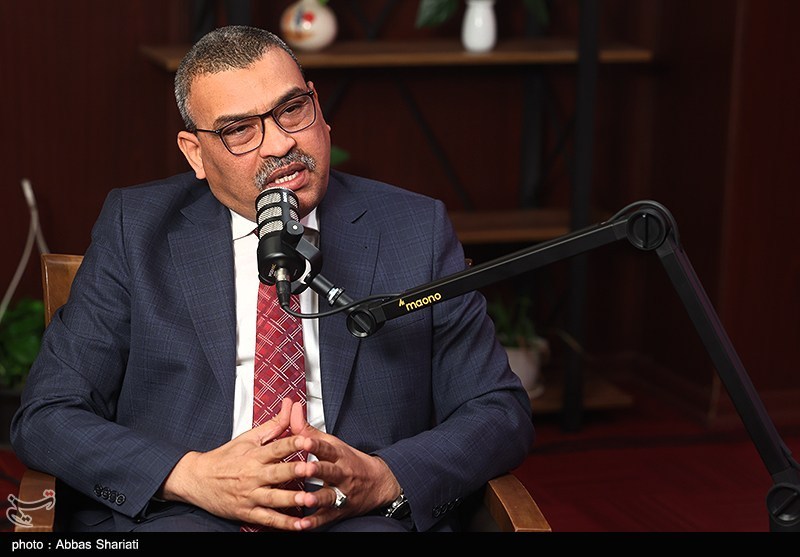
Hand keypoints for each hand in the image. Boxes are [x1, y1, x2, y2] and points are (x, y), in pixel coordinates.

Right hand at [159, 397, 311, 530]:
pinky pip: (268, 519)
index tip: (307, 440)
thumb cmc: (224, 458)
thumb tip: (290, 404)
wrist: (196, 480)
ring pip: (274, 498)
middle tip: (311, 469)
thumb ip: (274, 424)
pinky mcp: (248, 512)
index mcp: (254, 455)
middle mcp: (252, 476)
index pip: (276, 447)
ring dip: (292, 499)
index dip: (292, 443)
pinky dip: (284, 524)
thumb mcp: (248, 438)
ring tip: (309, 500)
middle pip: (276, 473)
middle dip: (294, 471)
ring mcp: (250, 495)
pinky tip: (300, 525)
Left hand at [287, 402, 401, 529]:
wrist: (379, 483)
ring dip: (317, 498)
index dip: (315, 444)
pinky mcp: (340, 510)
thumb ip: (308, 429)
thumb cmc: (350, 461)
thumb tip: (292, 409)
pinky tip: (303, 524)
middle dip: (318, 470)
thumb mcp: (332, 443)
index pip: (327, 448)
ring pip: (329, 496)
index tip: (304, 441)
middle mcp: (342, 473)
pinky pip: (326, 517)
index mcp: (339, 455)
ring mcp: (342, 493)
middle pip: (330, 471)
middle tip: (305, 469)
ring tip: (306, 499)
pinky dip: (315, 522)